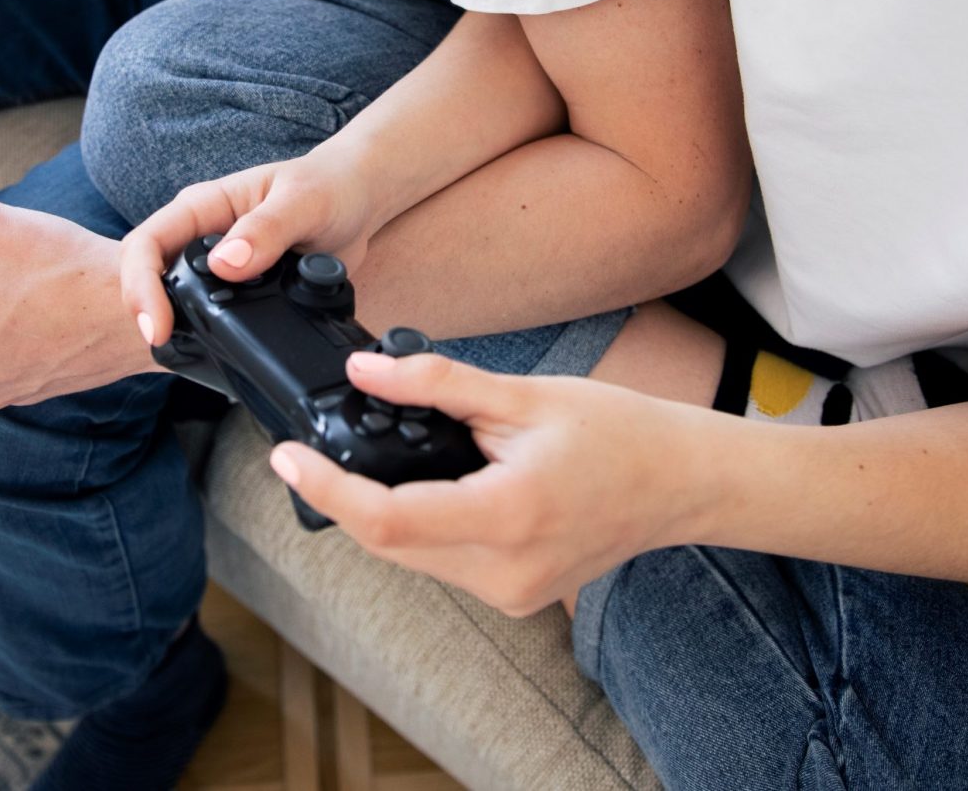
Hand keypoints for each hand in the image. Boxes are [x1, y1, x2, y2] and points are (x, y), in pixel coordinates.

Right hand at [120, 153, 380, 344]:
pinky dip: (206, 335)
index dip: (141, 285)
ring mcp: (217, 266)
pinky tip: (217, 353)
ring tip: (183, 353)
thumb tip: (226, 264)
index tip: (157, 325)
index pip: (147, 243)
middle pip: (149, 276)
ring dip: (174, 326)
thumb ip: (267, 229)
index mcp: (203, 206)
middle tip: (161, 344)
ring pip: (174, 299)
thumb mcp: (303, 202)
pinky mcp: (237, 290)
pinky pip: (207, 315)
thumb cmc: (328, 186)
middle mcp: (201, 236)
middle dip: (146, 311)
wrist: (355, 201)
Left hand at [267, 351, 704, 616]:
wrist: (683, 482)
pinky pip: (442, 563)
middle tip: (317, 447)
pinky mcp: (514, 596)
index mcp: (507, 516)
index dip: (324, 489)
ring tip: (380, 457)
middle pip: (388, 543)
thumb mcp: (524, 395)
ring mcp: (510, 593)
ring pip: (411, 557)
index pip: (385, 520)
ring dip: (382, 511)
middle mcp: (504, 572)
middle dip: (345, 495)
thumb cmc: (619, 432)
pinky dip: (420, 525)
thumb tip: (362, 371)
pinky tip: (429, 484)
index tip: (284, 457)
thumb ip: (437, 383)